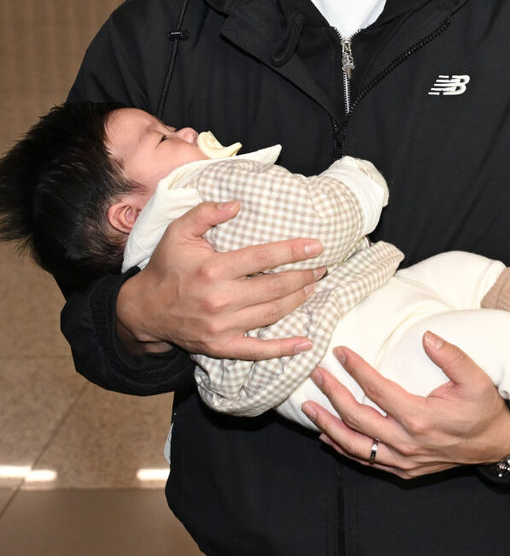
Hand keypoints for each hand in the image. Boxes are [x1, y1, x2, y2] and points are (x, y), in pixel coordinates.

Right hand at [116, 199, 325, 359]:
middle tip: (321, 269)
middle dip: (303, 277)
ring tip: (313, 287)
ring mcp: (221, 326)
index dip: (293, 251)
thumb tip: (237, 204)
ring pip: (272, 314)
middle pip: (274, 287)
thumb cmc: (166, 267)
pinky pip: (257, 351)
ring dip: (298, 301)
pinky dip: (284, 349)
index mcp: (212, 269)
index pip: (263, 257)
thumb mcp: (178, 233)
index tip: (316, 247)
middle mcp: (219, 299)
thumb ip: (205, 213)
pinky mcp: (220, 346)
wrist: (143, 310)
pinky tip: (305, 343)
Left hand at [301, 331, 509, 479]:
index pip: (377, 390)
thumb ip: (452, 357)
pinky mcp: (404, 470)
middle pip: (357, 418)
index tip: (340, 352)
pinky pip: (366, 461)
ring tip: (310, 408)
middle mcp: (406, 442)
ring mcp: (403, 460)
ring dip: (329, 426)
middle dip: (333, 394)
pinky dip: (344, 449)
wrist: (495, 446)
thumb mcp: (477, 379)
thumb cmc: (484, 410)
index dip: (356, 369)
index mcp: (420, 417)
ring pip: (355, 445)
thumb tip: (427, 337)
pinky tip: (328, 437)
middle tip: (317, 375)